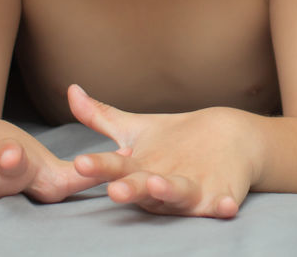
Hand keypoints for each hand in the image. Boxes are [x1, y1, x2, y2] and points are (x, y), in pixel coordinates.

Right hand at [68, 84, 251, 218]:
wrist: (226, 144)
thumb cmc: (174, 142)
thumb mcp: (136, 130)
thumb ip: (102, 117)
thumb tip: (70, 89)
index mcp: (137, 170)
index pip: (114, 167)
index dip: (98, 166)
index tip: (81, 162)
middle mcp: (159, 187)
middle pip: (142, 187)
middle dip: (130, 189)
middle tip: (116, 190)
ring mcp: (189, 194)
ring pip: (177, 194)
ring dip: (169, 191)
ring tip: (158, 184)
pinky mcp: (218, 199)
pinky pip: (220, 206)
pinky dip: (222, 207)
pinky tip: (226, 206)